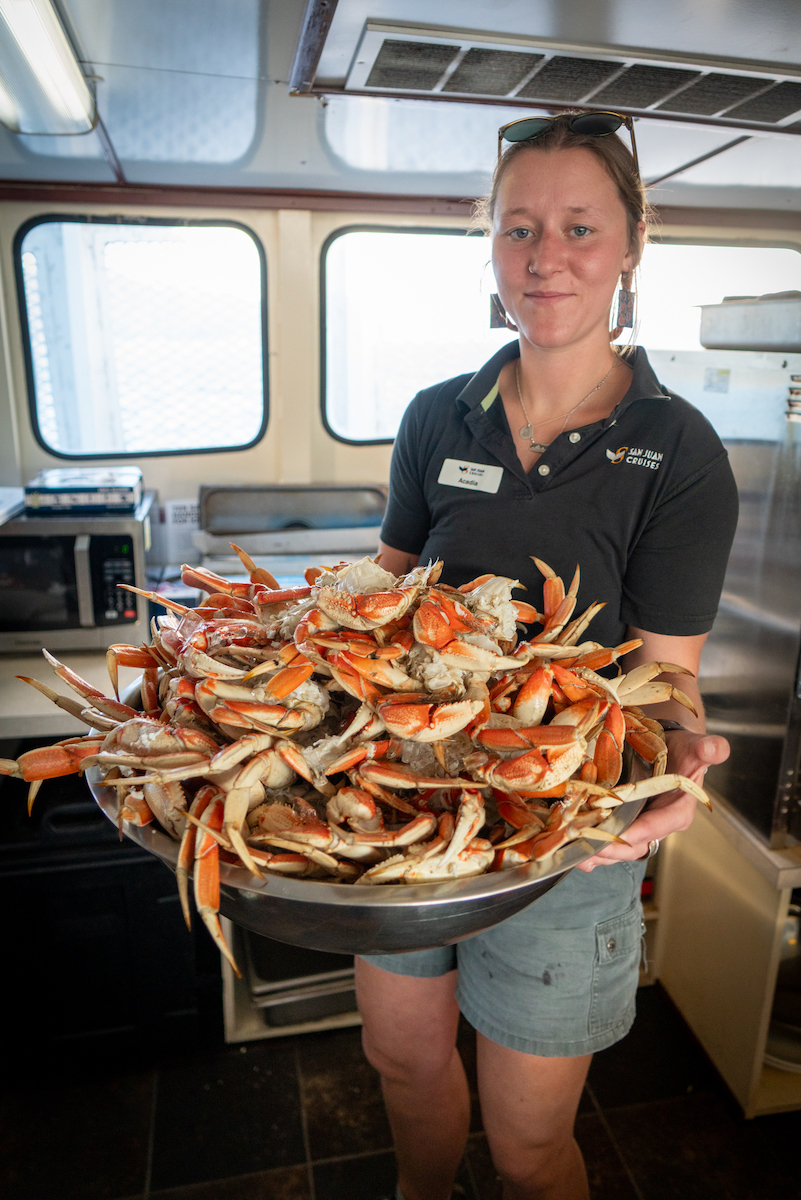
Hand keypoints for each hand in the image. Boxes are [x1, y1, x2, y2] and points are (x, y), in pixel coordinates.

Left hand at [574, 731, 728, 871]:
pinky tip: (576, 855)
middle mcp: (657, 824)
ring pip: (619, 848)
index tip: (622, 833)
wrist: (666, 749)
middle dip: (612, 847)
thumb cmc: (682, 750)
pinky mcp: (623, 825)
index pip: (660, 824)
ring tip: (577, 853)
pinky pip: (609, 842)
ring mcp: (638, 827)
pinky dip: (593, 850)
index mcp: (678, 810)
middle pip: (635, 843)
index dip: (641, 830)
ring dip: (598, 853)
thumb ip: (708, 749)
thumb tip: (717, 748)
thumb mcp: (696, 747)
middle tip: (588, 846)